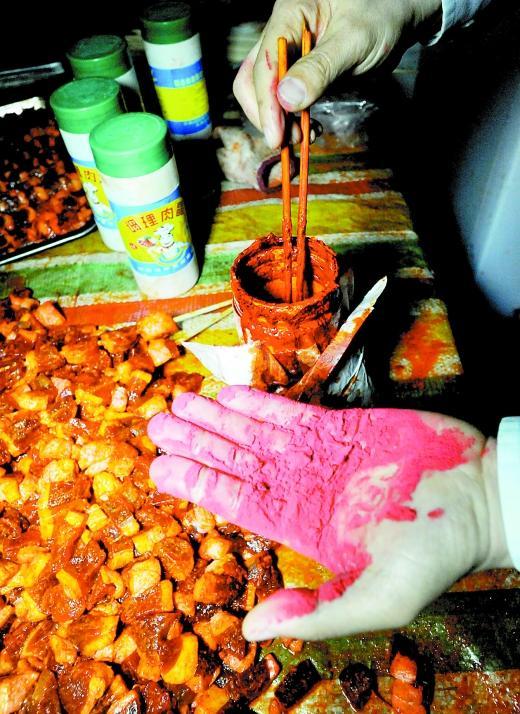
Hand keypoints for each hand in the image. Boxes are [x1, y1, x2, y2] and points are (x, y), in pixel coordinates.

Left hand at [148, 387, 510, 640]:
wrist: (480, 501)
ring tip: (180, 403)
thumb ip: (315, 614)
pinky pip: (290, 411)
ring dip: (217, 417)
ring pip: (254, 432)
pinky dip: (257, 402)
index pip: (235, 502)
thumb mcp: (377, 599)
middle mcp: (301, 487)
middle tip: (157, 426)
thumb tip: (250, 629)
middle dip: (196, 442)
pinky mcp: (342, 426)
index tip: (161, 468)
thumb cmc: (435, 554)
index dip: (197, 483)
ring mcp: (319, 454)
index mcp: (300, 525)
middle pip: (235, 461)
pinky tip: (228, 393)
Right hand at [234, 0, 440, 146]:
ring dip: (279, 121)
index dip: (266, 103)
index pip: (263, 64)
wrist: (402, 14)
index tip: (276, 136)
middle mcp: (283, 34)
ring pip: (266, 92)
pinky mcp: (304, 73)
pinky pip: (287, 100)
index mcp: (289, 15)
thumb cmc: (382, 13)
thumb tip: (287, 98)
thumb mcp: (353, 40)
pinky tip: (309, 129)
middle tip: (289, 140)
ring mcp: (291, 56)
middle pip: (254, 79)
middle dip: (267, 114)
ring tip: (303, 137)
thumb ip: (320, 68)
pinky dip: (292, 119)